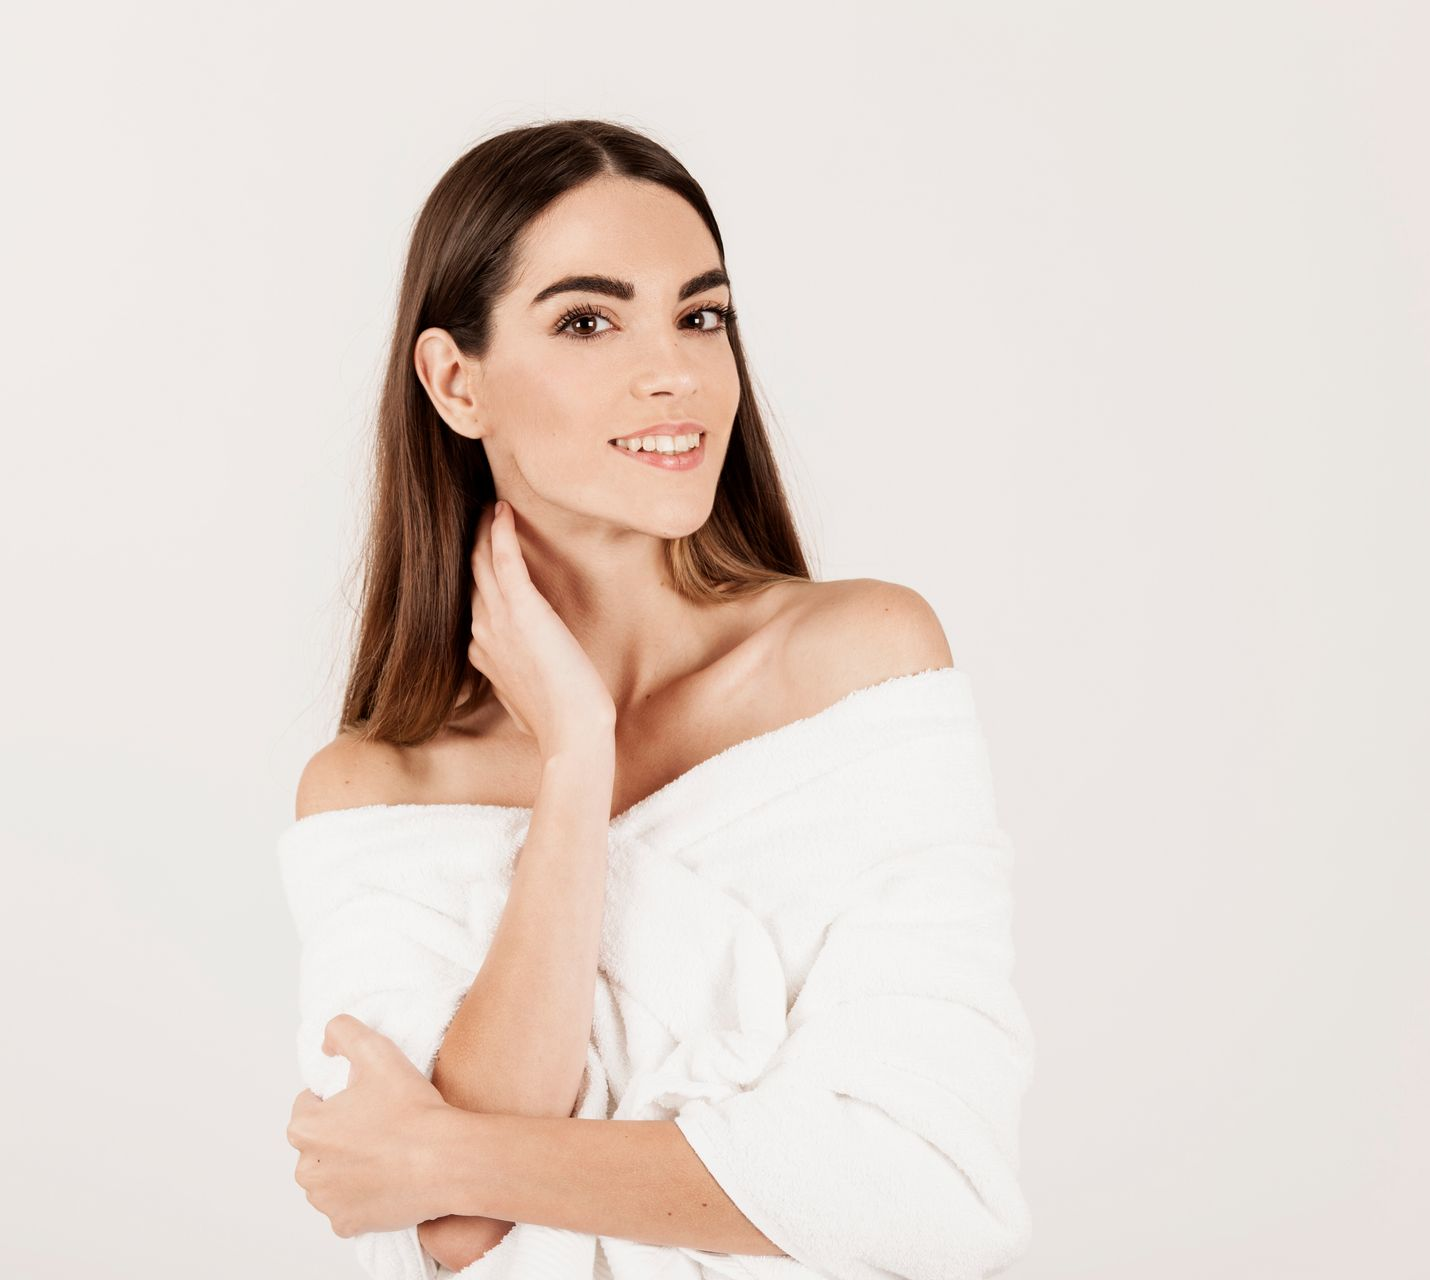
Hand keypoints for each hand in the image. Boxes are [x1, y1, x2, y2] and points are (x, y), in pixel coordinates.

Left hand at [286, 1014, 454, 1236]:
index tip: (367, 1099)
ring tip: (385, 1151)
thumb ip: (342, 1031)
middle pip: (317, 1143)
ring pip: (329, 1176)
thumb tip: (326, 1042)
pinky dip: (361, 1196)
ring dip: (348, 1165)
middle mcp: (306, 1170)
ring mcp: (326, 1202)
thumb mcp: (377, 1051)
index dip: (338, 1097)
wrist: (446, 1160)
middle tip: (379, 1124)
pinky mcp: (347, 1225)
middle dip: (339, 1134)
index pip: (309, 1105)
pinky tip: (386, 1179)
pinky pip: (346, 1207)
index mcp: (305, 1129)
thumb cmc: (412, 1109)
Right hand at [468, 499, 615, 759]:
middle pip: (471, 576)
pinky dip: (501, 533)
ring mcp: (498, 622)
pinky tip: (502, 510)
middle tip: (478, 513)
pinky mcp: (522, 612)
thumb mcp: (529, 692)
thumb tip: (523, 674)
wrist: (572, 732)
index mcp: (483, 650)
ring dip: (484, 531)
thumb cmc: (560, 718)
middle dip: (474, 544)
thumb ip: (518, 673)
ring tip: (488, 505)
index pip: (474, 599)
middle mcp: (482, 632)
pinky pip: (505, 562)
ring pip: (482, 563)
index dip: (476, 572)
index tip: (482, 549)